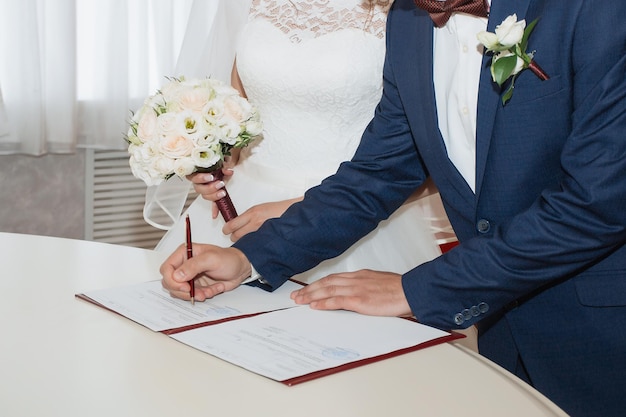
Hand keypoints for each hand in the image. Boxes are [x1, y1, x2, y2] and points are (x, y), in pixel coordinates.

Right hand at [160, 243, 250, 301]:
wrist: (241, 268)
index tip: (185, 287)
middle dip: (183, 291)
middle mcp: (184, 264)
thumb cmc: (229, 258)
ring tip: (208, 291)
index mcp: (184, 253)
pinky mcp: (196, 286)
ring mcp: (190, 276)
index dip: (172, 280)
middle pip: (170, 283)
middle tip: (197, 293)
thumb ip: (193, 266)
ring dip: (194, 294)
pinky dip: (203, 295)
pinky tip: (214, 289)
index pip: (167, 268)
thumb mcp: (211, 259)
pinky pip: (192, 295)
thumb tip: (177, 276)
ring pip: (180, 292)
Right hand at [187, 151, 239, 217]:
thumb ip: (224, 164)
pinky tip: (215, 215)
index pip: (192, 176)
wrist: (222, 165)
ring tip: (222, 192)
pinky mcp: (211, 195)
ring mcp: (204, 189)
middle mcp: (198, 182)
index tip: (211, 177)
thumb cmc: (217, 162)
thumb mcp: (221, 161)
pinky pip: (211, 203)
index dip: (200, 178)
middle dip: (209, 188)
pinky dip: (214, 209)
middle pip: (198, 188)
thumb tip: (228, 171)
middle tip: (220, 184)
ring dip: (213, 195)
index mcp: (196, 171)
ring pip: (204, 196)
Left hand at [223, 197, 301, 241]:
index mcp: (252, 213)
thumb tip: (237, 223)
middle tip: (237, 236)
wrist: (294, 213)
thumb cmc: (280, 210)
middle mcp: (255, 222)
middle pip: (235, 236)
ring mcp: (261, 231)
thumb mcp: (261, 208)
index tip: (226, 231)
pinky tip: (255, 245)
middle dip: (234, 237)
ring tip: (247, 241)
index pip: (231, 225)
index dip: (227, 230)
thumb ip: (249, 216)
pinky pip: (254, 245)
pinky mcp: (267, 238)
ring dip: (243, 243)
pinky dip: (252, 246)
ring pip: (244, 242)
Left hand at [290, 270, 412, 316]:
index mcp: (359, 275)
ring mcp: (356, 289)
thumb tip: (356, 293)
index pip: (333, 278)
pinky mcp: (360, 300)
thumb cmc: (398, 288)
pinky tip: (314, 305)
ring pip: (327, 290)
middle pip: (326, 283)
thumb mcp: (378, 282)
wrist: (410, 290)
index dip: (318, 283)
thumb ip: (365, 285)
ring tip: (299, 300)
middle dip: (309, 289)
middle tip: (296, 295)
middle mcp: (354, 280)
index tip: (308, 288)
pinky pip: (337, 300)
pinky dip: (324, 303)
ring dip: (311, 296)